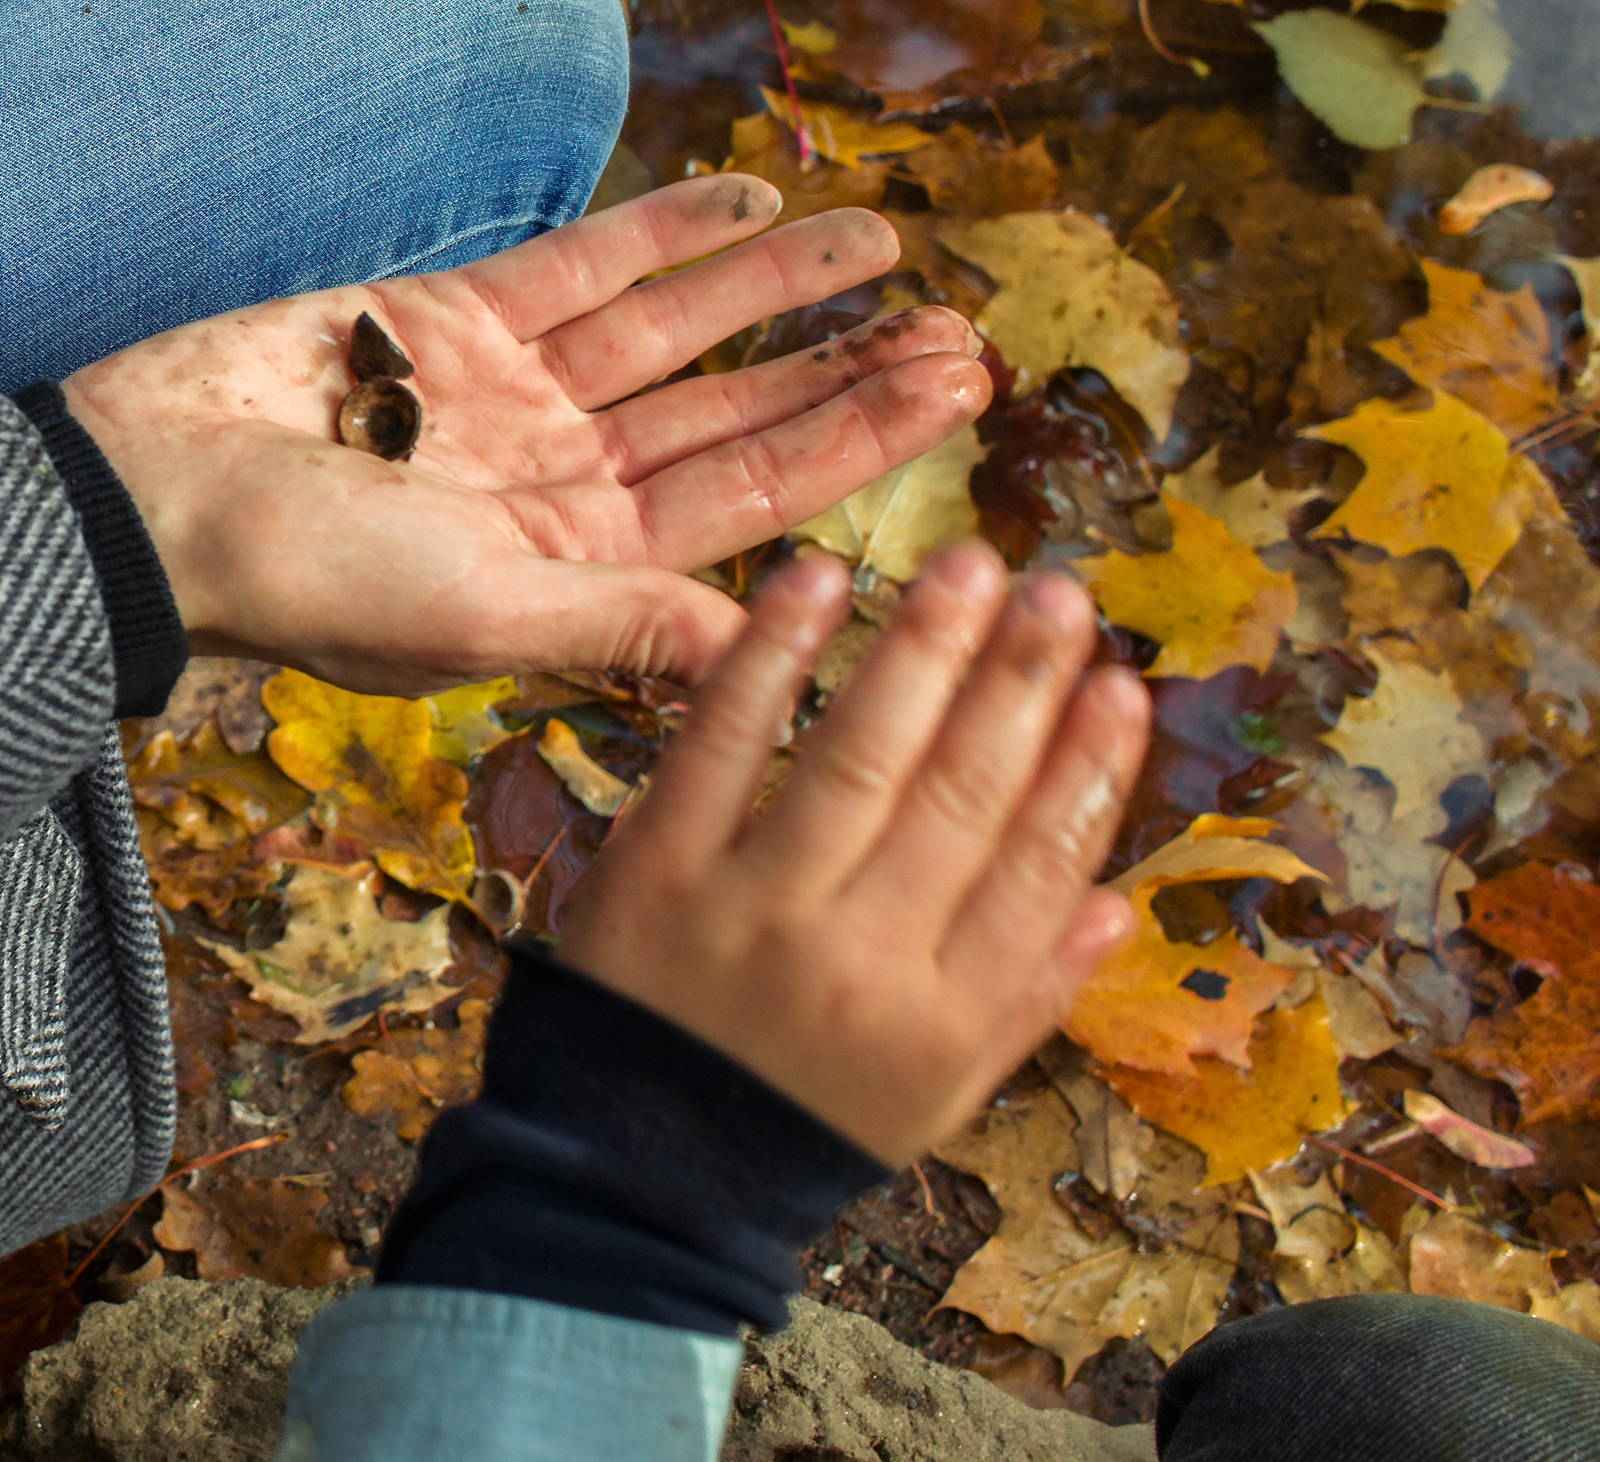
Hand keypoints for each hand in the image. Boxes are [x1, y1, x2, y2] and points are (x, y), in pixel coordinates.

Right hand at [62, 176, 987, 693]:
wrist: (147, 495)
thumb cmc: (300, 582)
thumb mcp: (477, 616)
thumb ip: (624, 626)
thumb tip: (770, 661)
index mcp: (574, 568)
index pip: (748, 503)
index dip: (856, 447)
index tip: (958, 398)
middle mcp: (558, 483)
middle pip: (733, 415)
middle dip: (843, 371)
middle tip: (962, 328)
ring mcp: (509, 397)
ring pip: (673, 331)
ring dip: (775, 286)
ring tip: (883, 242)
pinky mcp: (449, 320)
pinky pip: (580, 266)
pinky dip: (661, 231)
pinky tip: (752, 197)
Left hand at [555, 545, 1151, 1166]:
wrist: (623, 1181)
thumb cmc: (792, 1128)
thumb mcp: (930, 1096)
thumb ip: (1024, 1000)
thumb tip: (1117, 903)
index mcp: (942, 1021)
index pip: (1039, 869)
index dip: (1088, 769)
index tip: (1123, 685)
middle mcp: (860, 961)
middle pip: (963, 797)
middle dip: (1020, 683)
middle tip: (1058, 592)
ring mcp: (752, 910)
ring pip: (859, 759)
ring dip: (921, 651)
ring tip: (969, 566)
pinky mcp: (654, 870)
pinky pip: (722, 744)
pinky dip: (771, 657)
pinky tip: (818, 582)